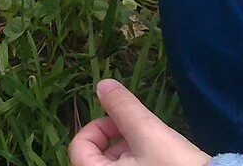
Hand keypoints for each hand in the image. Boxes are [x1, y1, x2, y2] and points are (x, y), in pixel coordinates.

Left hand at [69, 80, 210, 165]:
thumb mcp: (147, 132)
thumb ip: (123, 108)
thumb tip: (103, 85)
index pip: (78, 148)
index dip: (96, 128)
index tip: (121, 123)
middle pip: (97, 156)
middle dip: (117, 138)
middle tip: (142, 132)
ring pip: (117, 164)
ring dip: (131, 150)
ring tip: (156, 145)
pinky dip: (142, 161)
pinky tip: (163, 157)